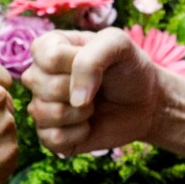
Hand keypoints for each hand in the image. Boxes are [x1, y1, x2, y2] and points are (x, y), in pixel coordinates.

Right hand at [23, 28, 163, 154]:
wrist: (145, 102)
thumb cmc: (128, 68)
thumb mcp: (117, 44)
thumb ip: (91, 59)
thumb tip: (75, 100)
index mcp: (48, 47)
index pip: (46, 57)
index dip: (74, 64)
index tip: (96, 65)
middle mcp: (39, 76)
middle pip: (42, 85)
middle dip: (79, 89)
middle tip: (96, 88)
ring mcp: (42, 106)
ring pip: (41, 113)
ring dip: (79, 113)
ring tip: (92, 106)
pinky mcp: (50, 135)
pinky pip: (51, 138)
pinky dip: (77, 134)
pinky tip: (88, 126)